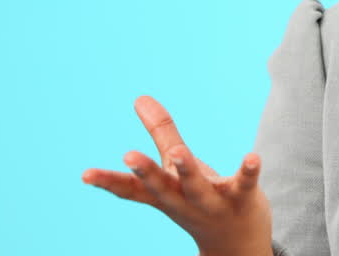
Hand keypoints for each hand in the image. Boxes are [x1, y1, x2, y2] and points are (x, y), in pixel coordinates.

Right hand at [82, 95, 272, 255]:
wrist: (234, 243)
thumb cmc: (198, 198)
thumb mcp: (176, 168)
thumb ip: (161, 133)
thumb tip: (140, 97)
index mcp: (163, 194)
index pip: (132, 190)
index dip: (108, 181)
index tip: (85, 175)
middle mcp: (183, 201)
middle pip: (162, 187)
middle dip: (146, 172)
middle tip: (129, 156)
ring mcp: (212, 203)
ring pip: (197, 187)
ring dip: (187, 170)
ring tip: (179, 152)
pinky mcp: (241, 198)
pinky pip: (244, 184)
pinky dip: (248, 171)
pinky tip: (253, 157)